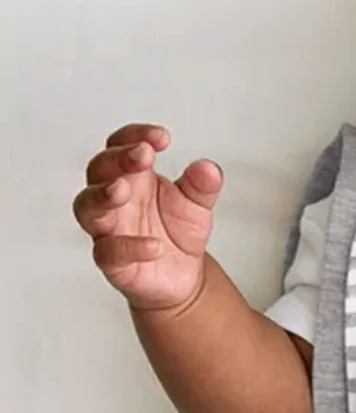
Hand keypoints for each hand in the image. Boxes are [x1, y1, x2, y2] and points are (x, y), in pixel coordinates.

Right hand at [71, 123, 221, 312]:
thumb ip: (202, 186)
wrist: (183, 276)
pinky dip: (130, 247)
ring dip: (103, 195)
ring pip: (88, 206)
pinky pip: (110, 252)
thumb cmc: (178, 232)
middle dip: (118, 159)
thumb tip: (209, 168)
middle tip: (143, 154)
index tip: (162, 137)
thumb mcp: (197, 205)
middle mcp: (114, 198)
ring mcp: (108, 228)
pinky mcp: (111, 261)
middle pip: (100, 169)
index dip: (136, 136)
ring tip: (123, 189)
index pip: (121, 145)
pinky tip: (154, 245)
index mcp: (132, 176)